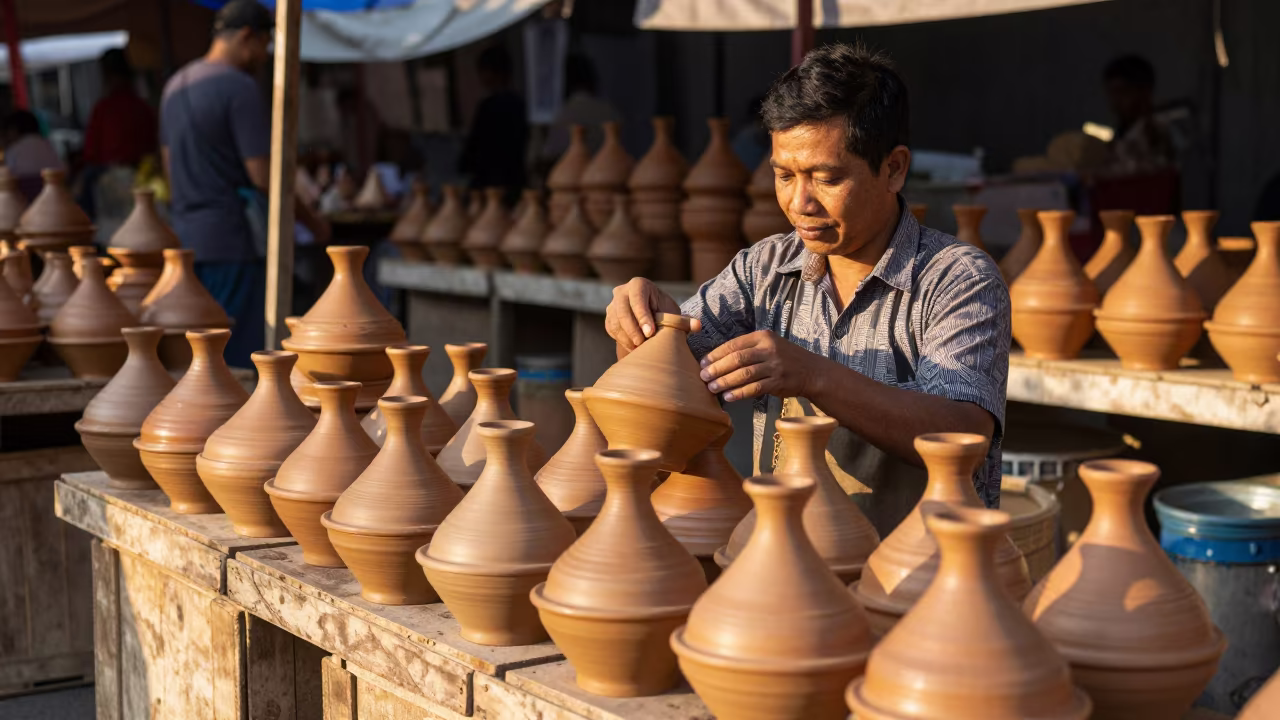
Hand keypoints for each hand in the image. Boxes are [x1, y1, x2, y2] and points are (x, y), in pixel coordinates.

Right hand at [604, 277, 687, 351]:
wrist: (650, 317)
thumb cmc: (663, 312)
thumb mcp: (673, 313)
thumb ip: (684, 320)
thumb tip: (697, 326)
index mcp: (639, 284)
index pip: (637, 299)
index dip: (643, 316)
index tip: (650, 333)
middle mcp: (622, 291)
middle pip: (622, 310)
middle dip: (632, 329)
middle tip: (642, 343)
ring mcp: (612, 305)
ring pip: (615, 321)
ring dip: (627, 337)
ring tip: (640, 348)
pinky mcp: (609, 318)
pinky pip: (612, 330)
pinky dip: (622, 340)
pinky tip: (633, 348)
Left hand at [698, 330, 825, 401]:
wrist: (811, 371)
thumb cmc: (784, 358)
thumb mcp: (768, 345)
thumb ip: (748, 349)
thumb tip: (717, 360)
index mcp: (763, 337)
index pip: (734, 344)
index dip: (716, 354)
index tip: (702, 363)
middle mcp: (769, 349)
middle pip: (737, 358)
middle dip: (717, 368)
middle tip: (703, 376)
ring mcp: (775, 366)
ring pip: (744, 374)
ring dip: (725, 382)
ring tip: (712, 388)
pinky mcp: (778, 382)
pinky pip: (755, 388)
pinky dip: (740, 393)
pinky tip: (728, 397)